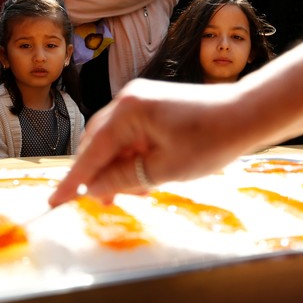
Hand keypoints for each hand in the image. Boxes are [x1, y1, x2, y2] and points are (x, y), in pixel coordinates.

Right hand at [49, 79, 249, 206]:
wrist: (247, 115)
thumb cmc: (211, 139)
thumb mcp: (164, 169)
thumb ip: (123, 179)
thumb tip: (94, 188)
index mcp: (127, 111)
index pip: (92, 152)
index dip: (74, 180)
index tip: (55, 201)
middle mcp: (128, 100)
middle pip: (99, 143)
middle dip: (100, 174)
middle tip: (106, 202)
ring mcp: (140, 100)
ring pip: (115, 141)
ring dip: (119, 168)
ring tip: (137, 192)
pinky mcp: (153, 106)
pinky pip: (131, 135)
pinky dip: (133, 157)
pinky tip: (146, 176)